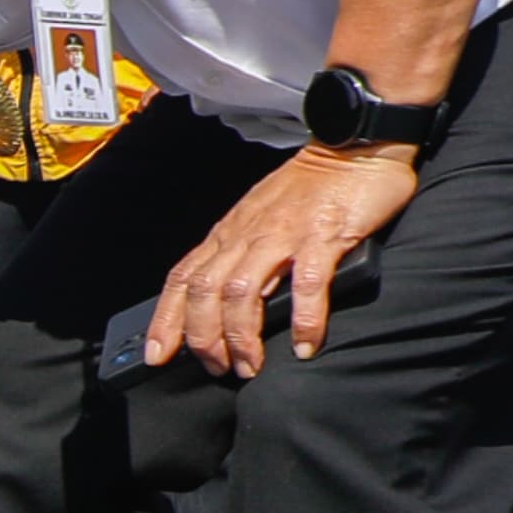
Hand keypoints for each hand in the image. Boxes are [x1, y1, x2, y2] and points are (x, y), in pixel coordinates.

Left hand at [149, 143, 418, 378]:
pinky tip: (306, 345)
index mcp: (229, 233)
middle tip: (217, 368)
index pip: (183, 278)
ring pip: (242, 292)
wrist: (354, 144)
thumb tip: (225, 301)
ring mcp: (284, 234)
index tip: (158, 354)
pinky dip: (304, 319)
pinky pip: (306, 283)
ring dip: (241, 336)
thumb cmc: (310, 186)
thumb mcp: (261, 218)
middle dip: (203, 337)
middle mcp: (247, 234)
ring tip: (250, 366)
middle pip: (205, 291)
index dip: (166, 318)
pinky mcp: (323, 235)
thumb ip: (242, 254)